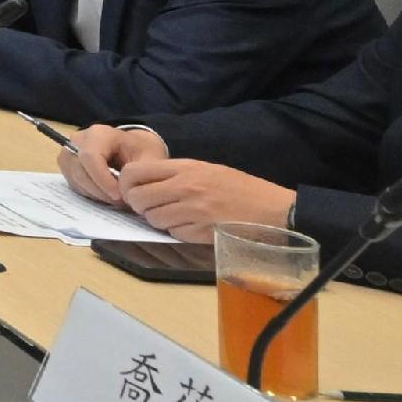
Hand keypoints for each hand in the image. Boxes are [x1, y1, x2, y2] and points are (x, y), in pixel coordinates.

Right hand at [58, 123, 163, 204]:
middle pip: (80, 171)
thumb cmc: (140, 151)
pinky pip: (74, 185)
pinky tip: (106, 193)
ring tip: (117, 197)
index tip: (119, 196)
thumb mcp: (149, 159)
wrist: (133, 148)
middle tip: (120, 201)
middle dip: (100, 190)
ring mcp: (69, 153)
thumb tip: (124, 192)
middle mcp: (78, 141)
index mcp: (98, 134)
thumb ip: (138, 174)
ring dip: (96, 194)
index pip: (90, 157)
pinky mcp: (67, 166)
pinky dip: (91, 193)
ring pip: (75, 180)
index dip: (102, 180)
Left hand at [116, 156, 295, 240]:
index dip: (126, 184)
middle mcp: (185, 187)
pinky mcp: (201, 231)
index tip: (131, 191)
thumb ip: (177, 174)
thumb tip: (145, 183)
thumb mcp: (209, 170)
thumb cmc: (243, 189)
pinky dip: (177, 232)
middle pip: (138, 198)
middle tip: (150, 208)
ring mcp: (193, 210)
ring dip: (158, 220)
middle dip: (139, 206)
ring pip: (153, 219)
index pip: (134, 172)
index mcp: (185, 168)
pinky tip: (193, 226)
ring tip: (176, 216)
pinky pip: (174, 234)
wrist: (275, 210)